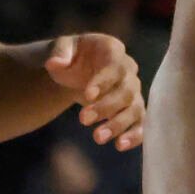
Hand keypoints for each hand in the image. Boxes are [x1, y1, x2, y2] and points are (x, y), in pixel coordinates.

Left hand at [45, 35, 143, 151]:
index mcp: (113, 50)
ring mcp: (133, 90)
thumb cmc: (71, 56)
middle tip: (83, 120)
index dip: (103, 82)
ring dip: (118, 124)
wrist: (78, 69)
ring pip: (135, 108)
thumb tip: (55, 63)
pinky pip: (140, 122)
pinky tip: (120, 145)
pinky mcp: (133, 108)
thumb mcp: (61, 48)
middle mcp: (129, 70)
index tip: (87, 96)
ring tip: (98, 138)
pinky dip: (134, 134)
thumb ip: (59, 52)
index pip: (114, 66)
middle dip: (106, 107)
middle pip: (126, 90)